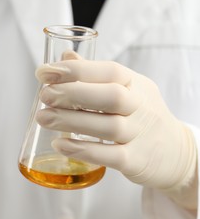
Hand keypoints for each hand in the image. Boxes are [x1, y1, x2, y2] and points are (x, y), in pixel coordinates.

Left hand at [35, 54, 196, 208]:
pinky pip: (110, 156)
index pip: (110, 71)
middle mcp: (141, 107)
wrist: (176, 153)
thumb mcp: (127, 89)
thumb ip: (95, 75)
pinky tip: (59, 144)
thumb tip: (65, 57)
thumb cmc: (141, 116)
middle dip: (73, 93)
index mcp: (136, 85)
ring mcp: (140, 135)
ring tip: (43, 118)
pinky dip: (83, 150)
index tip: (44, 72)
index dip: (76, 70)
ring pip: (108, 126)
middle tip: (44, 95)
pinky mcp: (136, 161)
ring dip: (71, 121)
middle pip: (111, 96)